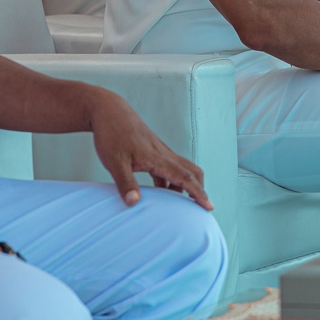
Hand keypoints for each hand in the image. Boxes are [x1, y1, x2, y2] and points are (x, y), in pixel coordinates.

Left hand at [88, 91, 212, 209]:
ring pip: (182, 169)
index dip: (198, 193)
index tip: (209, 206)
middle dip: (199, 189)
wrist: (109, 112)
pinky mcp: (153, 151)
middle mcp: (164, 154)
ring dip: (186, 185)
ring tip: (182, 205)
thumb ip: (126, 183)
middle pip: (192, 171)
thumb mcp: (114, 162)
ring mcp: (160, 152)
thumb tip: (134, 203)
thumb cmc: (112, 134)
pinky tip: (162, 193)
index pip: (185, 177)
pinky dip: (172, 181)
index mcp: (158, 158)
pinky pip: (169, 168)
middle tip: (200, 207)